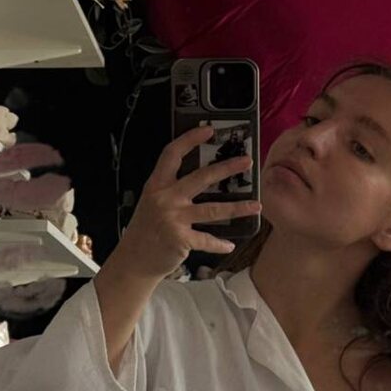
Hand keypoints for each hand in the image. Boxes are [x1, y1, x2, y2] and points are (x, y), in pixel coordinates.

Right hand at [116, 125, 260, 279]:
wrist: (134, 260)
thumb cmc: (146, 230)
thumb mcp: (152, 202)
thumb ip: (171, 189)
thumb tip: (203, 177)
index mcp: (156, 185)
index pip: (172, 154)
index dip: (190, 139)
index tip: (209, 130)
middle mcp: (164, 198)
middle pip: (200, 177)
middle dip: (226, 168)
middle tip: (247, 161)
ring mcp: (173, 218)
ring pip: (212, 209)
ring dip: (237, 208)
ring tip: (256, 206)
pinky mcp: (180, 239)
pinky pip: (206, 239)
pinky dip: (219, 244)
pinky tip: (230, 245)